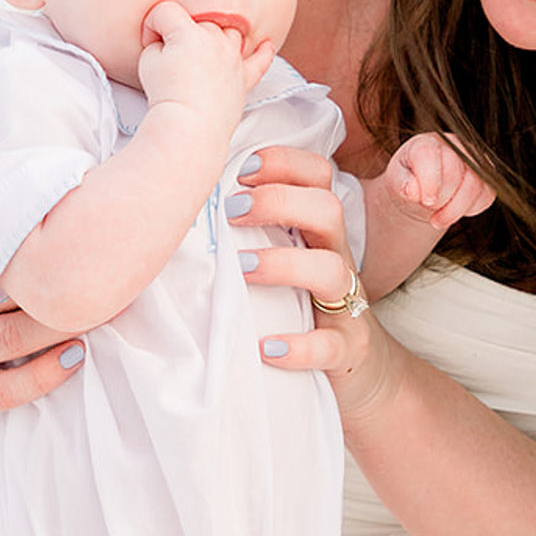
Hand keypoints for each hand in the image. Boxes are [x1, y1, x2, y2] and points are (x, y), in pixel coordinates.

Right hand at [0, 199, 85, 417]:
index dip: (38, 235)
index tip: (84, 224)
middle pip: (3, 292)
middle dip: (58, 282)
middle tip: (110, 271)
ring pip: (10, 338)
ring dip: (63, 325)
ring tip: (105, 308)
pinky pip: (2, 392)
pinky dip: (45, 375)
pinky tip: (78, 355)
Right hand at [137, 0, 273, 135]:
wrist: (190, 125)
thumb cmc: (167, 95)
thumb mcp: (148, 61)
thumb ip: (158, 44)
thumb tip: (168, 44)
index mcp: (189, 31)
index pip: (166, 11)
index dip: (152, 26)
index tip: (149, 45)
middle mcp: (215, 39)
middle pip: (198, 22)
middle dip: (180, 35)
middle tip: (169, 58)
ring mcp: (233, 58)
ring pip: (228, 33)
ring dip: (214, 38)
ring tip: (202, 52)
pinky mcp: (243, 78)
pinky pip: (259, 61)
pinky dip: (263, 53)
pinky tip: (265, 46)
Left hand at [226, 145, 403, 423]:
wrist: (358, 372)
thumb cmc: (303, 308)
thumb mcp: (285, 262)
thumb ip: (251, 232)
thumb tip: (178, 204)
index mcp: (319, 232)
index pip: (319, 175)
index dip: (284, 163)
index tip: (240, 170)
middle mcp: (337, 259)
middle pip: (329, 210)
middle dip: (279, 202)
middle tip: (232, 211)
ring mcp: (346, 305)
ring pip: (332, 271)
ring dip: (283, 265)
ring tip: (241, 269)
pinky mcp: (347, 350)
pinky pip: (330, 346)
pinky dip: (299, 346)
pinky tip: (266, 348)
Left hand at [378, 132, 494, 232]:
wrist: (423, 191)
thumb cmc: (409, 182)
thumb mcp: (396, 183)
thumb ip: (402, 184)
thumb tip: (412, 190)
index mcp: (426, 142)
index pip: (430, 155)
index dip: (429, 181)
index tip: (425, 200)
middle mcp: (453, 145)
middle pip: (453, 174)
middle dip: (439, 200)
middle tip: (427, 208)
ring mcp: (473, 160)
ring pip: (474, 186)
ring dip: (454, 210)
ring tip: (437, 220)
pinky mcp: (487, 178)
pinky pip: (485, 196)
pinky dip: (470, 210)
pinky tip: (453, 210)